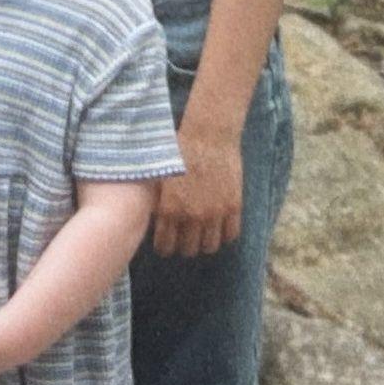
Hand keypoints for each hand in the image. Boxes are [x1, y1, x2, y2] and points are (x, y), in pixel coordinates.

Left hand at [152, 118, 242, 257]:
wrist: (209, 134)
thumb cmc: (180, 150)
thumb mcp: (161, 177)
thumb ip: (157, 201)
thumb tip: (149, 219)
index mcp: (169, 209)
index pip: (165, 246)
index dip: (164, 247)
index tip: (166, 245)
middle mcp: (192, 216)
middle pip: (188, 250)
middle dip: (184, 247)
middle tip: (184, 240)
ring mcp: (215, 213)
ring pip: (210, 247)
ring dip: (204, 244)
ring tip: (201, 236)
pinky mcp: (233, 206)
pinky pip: (231, 235)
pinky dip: (224, 235)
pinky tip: (219, 227)